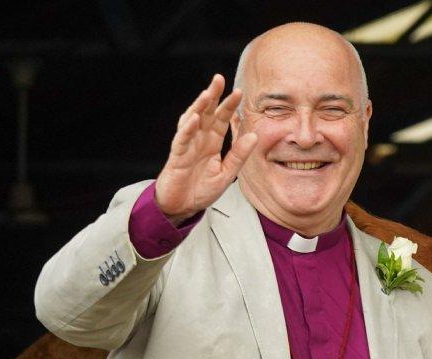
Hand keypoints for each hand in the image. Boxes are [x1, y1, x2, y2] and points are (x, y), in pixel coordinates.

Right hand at [154, 74, 266, 222]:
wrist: (183, 206)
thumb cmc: (202, 189)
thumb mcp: (227, 173)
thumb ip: (239, 155)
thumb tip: (254, 136)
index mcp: (212, 142)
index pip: (221, 119)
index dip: (229, 106)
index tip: (239, 92)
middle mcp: (199, 139)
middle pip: (206, 113)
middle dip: (213, 96)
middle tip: (219, 79)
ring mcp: (187, 146)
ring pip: (192, 121)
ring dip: (199, 106)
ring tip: (207, 93)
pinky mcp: (177, 156)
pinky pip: (182, 139)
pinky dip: (188, 129)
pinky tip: (195, 118)